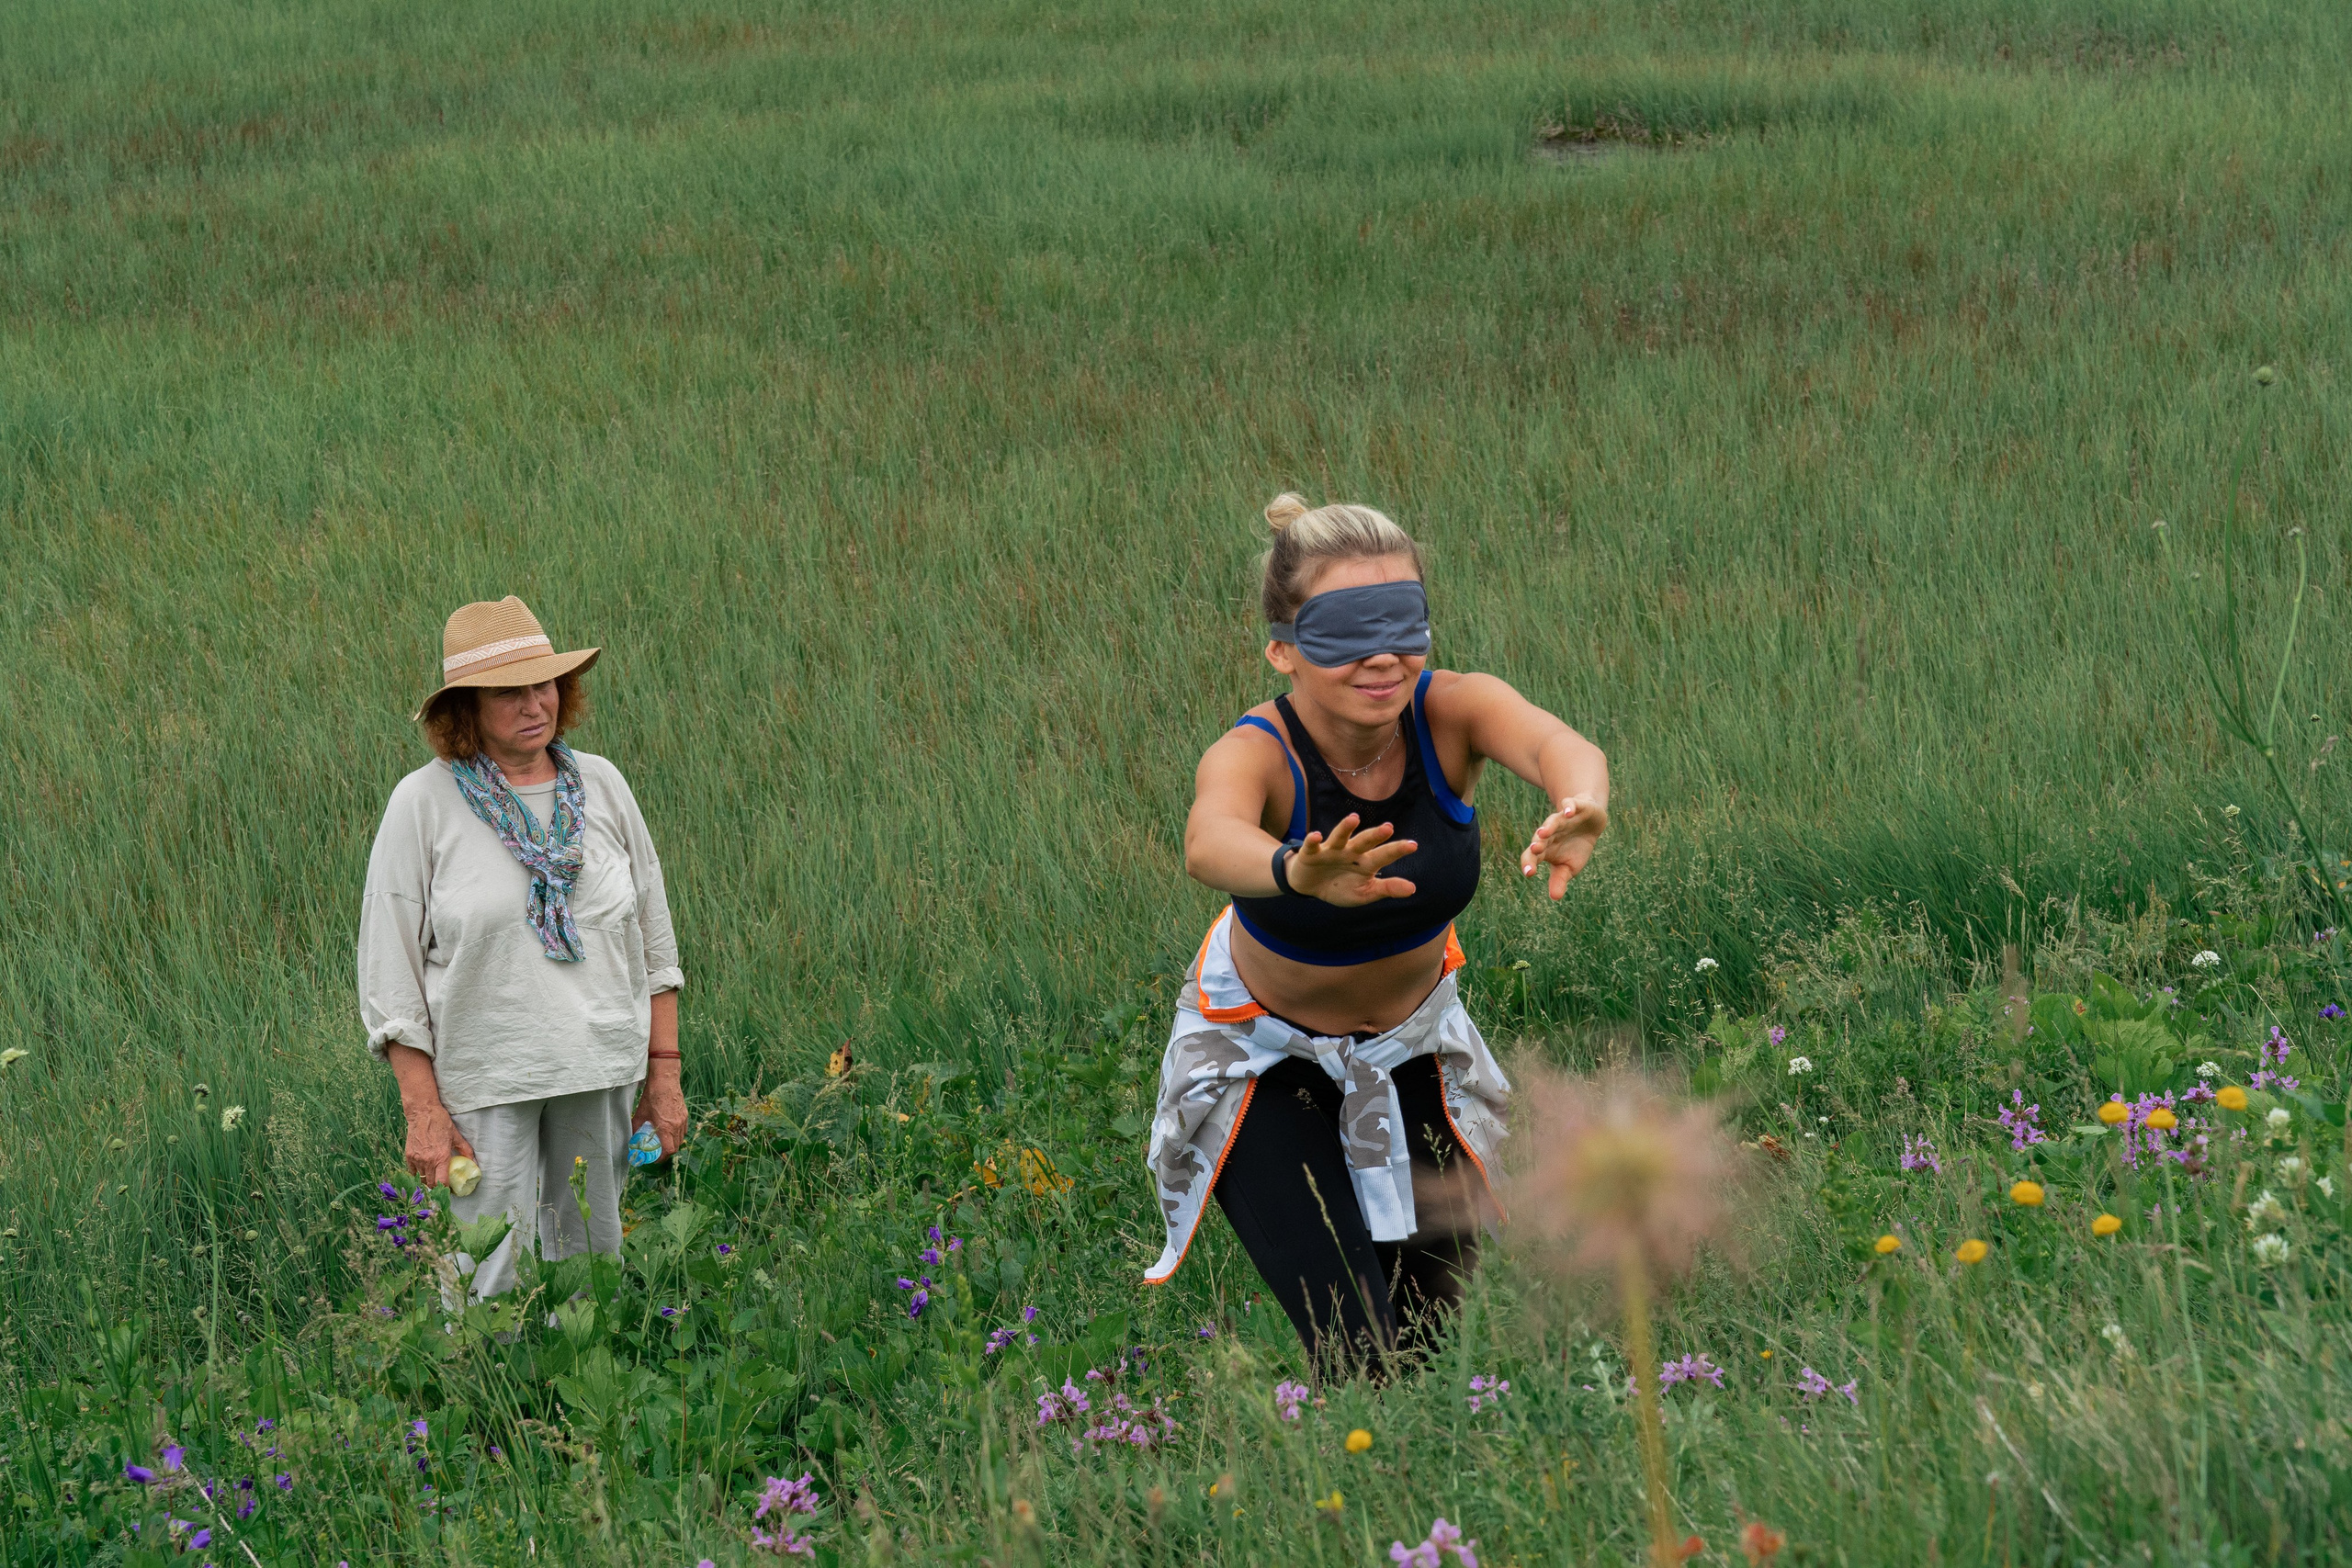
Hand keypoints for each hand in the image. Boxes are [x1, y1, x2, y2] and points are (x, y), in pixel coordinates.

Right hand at [403, 1101, 474, 1189]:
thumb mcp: (456, 1136)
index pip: (442, 1182)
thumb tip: (473, 1161)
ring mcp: (416, 1159)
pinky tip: (425, 1170)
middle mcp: (428, 1161)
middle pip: (431, 1184)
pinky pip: (413, 1172)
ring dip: (428, 1180)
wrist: (422, 1113)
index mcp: (441, 1157)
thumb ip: (465, 1150)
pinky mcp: (408, 1156)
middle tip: (444, 1185)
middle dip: (438, 1187)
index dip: (446, 1189)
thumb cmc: (441, 1123)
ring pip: (422, 1178)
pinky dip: (419, 1174)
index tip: (451, 1190)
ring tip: (434, 1177)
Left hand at [633, 1061, 688, 1157]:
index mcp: (666, 1127)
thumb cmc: (652, 1096)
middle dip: (667, 1152)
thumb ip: (636, 1128)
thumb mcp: (640, 1114)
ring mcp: (683, 1120)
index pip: (669, 1150)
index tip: (655, 1159)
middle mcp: (677, 1125)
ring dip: (673, 1143)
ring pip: (681, 1139)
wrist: (665, 1080)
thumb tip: (632, 1138)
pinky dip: (677, 1135)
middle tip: (657, 1152)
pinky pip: (683, 1130)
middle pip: (676, 1147)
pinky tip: (669, 1130)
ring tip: (663, 1142)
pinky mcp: (685, 1114)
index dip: (662, 1158)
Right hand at [1284, 813, 1418, 905]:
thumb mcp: (1365, 893)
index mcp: (1366, 862)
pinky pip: (1312, 846)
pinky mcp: (1311, 854)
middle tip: (1389, 828)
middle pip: (1365, 841)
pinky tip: (1316, 836)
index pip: (1384, 855)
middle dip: (1375, 835)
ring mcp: (1331, 850)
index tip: (1413, 845)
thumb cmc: (1341, 887)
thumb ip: (1386, 889)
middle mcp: (1351, 851)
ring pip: (1340, 837)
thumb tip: (1413, 889)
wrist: (1310, 886)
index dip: (1397, 850)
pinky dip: (1313, 840)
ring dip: (1346, 827)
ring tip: (1354, 818)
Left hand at [1521, 794, 1608, 898]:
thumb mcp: (1569, 867)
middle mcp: (1549, 833)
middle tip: (1534, 849)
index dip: (1529, 863)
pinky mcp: (1574, 808)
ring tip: (1544, 832)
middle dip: (1537, 844)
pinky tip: (1568, 813)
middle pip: (1539, 838)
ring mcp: (1561, 819)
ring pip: (1552, 821)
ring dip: (1548, 826)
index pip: (1532, 856)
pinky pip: (1570, 806)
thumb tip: (1554, 897)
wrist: (1590, 822)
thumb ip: (1559, 879)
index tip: (1529, 873)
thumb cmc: (1576, 848)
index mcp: (1545, 849)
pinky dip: (1569, 808)